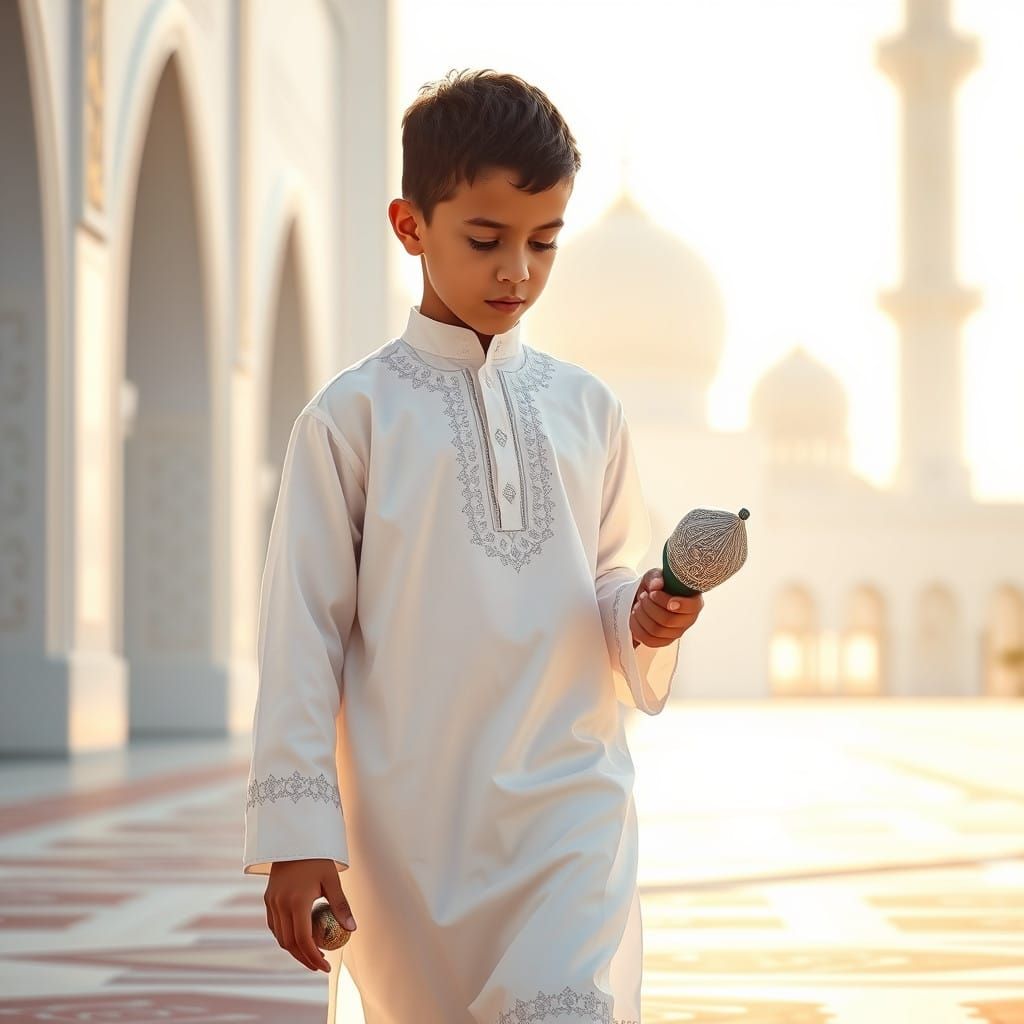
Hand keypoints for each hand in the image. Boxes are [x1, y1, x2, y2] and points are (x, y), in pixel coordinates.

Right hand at [265, 858, 356, 972]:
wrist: (294, 840)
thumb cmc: (317, 858)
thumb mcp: (332, 880)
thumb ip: (341, 905)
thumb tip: (352, 929)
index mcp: (297, 901)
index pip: (303, 939)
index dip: (313, 957)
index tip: (325, 966)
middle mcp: (281, 904)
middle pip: (290, 943)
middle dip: (304, 958)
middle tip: (320, 965)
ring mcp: (271, 902)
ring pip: (280, 937)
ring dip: (294, 950)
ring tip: (312, 954)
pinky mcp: (268, 899)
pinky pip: (275, 926)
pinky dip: (285, 937)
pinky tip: (298, 938)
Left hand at [630, 568, 703, 648]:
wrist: (647, 598)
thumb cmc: (656, 587)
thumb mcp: (655, 576)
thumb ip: (656, 577)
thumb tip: (656, 585)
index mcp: (693, 602)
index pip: (692, 607)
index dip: (678, 603)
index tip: (658, 594)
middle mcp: (688, 620)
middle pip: (669, 620)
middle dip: (650, 606)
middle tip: (644, 596)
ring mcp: (676, 633)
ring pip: (657, 630)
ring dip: (642, 615)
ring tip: (639, 604)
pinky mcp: (664, 641)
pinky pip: (649, 640)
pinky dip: (638, 627)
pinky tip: (635, 615)